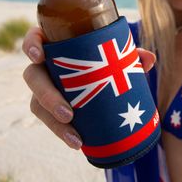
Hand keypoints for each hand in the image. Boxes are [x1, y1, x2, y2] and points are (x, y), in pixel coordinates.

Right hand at [21, 26, 155, 149]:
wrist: (101, 77)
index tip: (39, 56)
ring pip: (37, 104)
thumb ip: (131, 55)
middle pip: (33, 77)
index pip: (35, 39)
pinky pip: (50, 120)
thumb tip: (150, 59)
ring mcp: (44, 88)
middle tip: (68, 113)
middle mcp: (44, 66)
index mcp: (55, 45)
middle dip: (47, 96)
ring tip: (75, 137)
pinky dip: (63, 132)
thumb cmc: (104, 59)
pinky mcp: (50, 107)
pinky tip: (77, 143)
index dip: (31, 45)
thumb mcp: (116, 55)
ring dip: (54, 123)